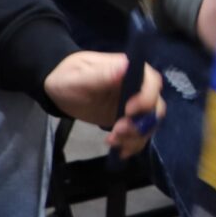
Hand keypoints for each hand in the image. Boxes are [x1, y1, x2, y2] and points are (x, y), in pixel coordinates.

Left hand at [42, 51, 164, 156]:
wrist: (59, 92)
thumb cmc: (68, 78)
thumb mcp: (80, 76)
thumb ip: (102, 74)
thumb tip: (126, 66)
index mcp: (128, 70)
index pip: (152, 82)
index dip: (147, 98)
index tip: (128, 110)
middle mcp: (136, 87)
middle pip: (155, 106)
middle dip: (142, 123)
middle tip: (118, 130)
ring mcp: (134, 105)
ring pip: (149, 124)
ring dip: (135, 137)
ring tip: (112, 141)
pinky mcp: (128, 120)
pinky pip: (139, 135)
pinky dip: (132, 145)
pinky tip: (118, 150)